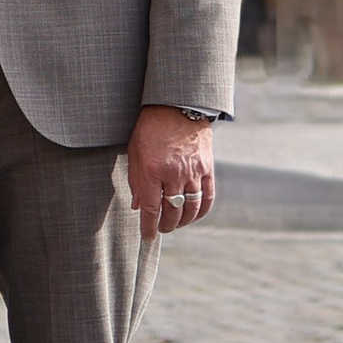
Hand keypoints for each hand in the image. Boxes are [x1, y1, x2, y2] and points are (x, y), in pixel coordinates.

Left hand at [127, 103, 213, 240]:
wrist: (176, 105)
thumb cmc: (150, 127)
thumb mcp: (135, 151)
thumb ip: (136, 180)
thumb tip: (138, 206)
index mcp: (152, 170)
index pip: (151, 209)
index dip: (149, 227)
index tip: (147, 237)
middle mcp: (173, 174)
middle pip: (172, 212)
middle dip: (165, 226)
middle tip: (160, 228)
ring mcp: (193, 172)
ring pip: (190, 209)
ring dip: (183, 221)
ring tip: (175, 223)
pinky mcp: (207, 168)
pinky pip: (207, 197)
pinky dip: (201, 211)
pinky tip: (194, 214)